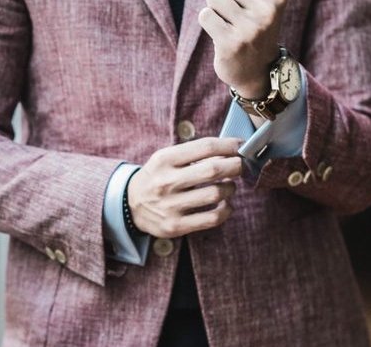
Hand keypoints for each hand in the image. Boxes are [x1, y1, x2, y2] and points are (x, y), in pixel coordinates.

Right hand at [127, 137, 242, 238]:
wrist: (130, 205)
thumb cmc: (157, 177)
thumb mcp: (166, 159)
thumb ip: (193, 154)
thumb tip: (230, 152)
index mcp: (164, 160)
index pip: (205, 147)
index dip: (229, 145)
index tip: (241, 146)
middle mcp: (166, 181)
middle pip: (213, 170)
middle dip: (235, 165)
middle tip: (241, 166)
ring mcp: (171, 205)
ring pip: (216, 194)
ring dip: (230, 188)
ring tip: (228, 186)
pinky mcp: (176, 226)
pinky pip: (212, 218)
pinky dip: (226, 210)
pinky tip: (225, 205)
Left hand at [199, 0, 288, 98]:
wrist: (257, 69)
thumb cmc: (255, 24)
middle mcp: (268, 9)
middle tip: (230, 10)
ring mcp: (250, 28)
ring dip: (213, 6)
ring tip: (226, 20)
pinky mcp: (231, 43)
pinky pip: (205, 15)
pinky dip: (207, 21)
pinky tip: (220, 32)